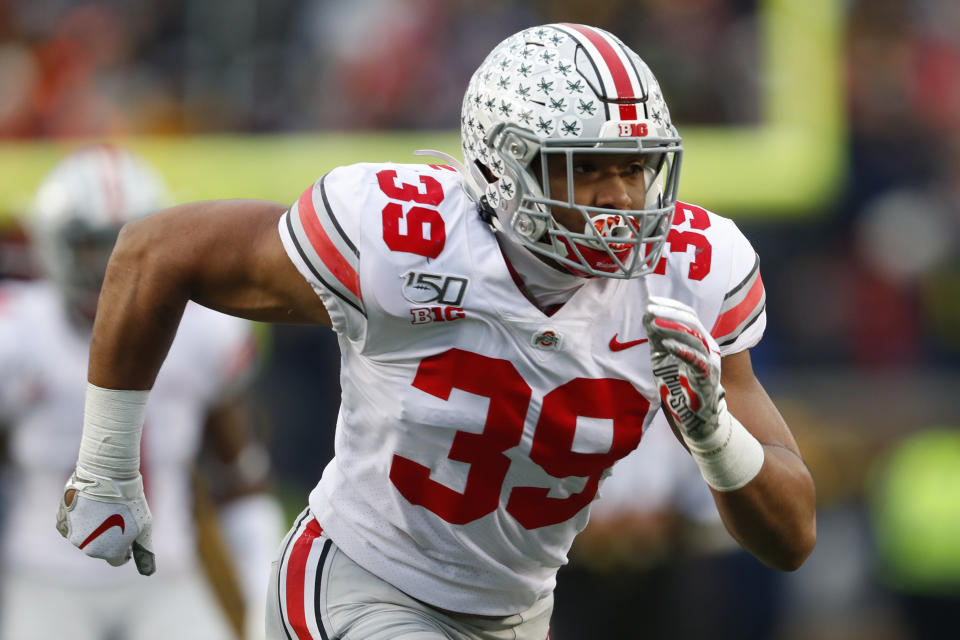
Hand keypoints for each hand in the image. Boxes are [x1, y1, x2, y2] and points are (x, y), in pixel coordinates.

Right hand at [56, 465, 155, 574]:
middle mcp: (88, 549)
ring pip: (85, 537)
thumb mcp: (144, 526)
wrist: (108, 477)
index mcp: (109, 553)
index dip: (124, 548)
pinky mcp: (62, 521)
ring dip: (93, 527)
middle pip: (100, 548)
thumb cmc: (130, 502)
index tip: (128, 534)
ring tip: (104, 508)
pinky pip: (71, 526)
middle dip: (108, 537)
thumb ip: (144, 550)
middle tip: (117, 515)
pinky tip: (89, 505)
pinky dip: (78, 519)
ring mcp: (72, 535)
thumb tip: (149, 573)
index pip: (117, 559)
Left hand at [643, 296, 722, 443]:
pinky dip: (682, 350)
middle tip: (650, 309)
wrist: (695, 418)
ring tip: (653, 323)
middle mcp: (708, 348)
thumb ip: (658, 338)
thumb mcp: (664, 357)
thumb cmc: (680, 386)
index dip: (670, 306)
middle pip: (693, 323)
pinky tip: (665, 344)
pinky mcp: (707, 379)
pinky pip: (697, 361)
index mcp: (700, 340)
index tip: (651, 301)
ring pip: (695, 339)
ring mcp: (710, 363)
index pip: (689, 315)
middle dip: (670, 313)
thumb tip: (647, 315)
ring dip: (672, 328)